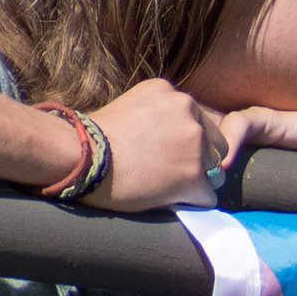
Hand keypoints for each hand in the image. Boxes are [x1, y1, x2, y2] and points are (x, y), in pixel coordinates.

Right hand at [82, 79, 224, 208]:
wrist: (81, 158)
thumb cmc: (93, 138)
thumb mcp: (129, 107)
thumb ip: (157, 115)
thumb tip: (170, 137)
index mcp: (172, 92)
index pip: (198, 119)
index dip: (184, 141)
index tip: (166, 152)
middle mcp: (188, 110)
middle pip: (215, 143)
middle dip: (198, 159)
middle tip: (168, 172)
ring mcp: (194, 143)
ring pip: (215, 171)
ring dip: (195, 181)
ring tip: (164, 187)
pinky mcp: (194, 175)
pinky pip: (208, 196)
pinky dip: (192, 202)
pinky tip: (168, 200)